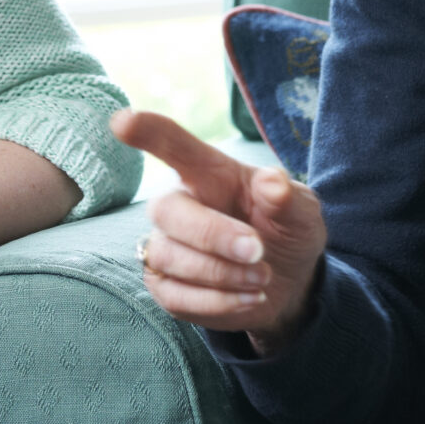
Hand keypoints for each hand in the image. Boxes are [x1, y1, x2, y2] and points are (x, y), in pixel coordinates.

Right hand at [110, 109, 326, 351]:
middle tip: (258, 251)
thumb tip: (272, 182)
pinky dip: (218, 302)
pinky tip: (250, 298)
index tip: (122, 121)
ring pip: (169, 257)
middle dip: (213, 235)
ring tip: (264, 279)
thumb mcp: (301, 212)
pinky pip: (174, 296)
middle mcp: (180, 204)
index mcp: (209, 173)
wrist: (289, 284)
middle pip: (168, 211)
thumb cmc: (287, 232)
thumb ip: (287, 197)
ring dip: (223, 274)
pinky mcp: (165, 285)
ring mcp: (166, 246)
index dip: (148, 132)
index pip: (174, 146)